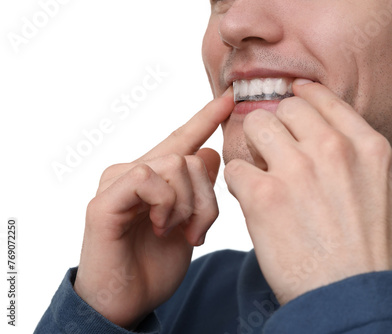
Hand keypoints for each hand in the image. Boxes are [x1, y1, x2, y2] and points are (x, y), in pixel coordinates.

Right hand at [74, 88, 233, 328]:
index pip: (183, 140)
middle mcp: (134, 172)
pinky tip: (161, 227)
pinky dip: (165, 204)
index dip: (206, 118)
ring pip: (175, 165)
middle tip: (198, 231)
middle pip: (191, 157)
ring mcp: (116, 183)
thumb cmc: (156, 265)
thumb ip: (197, 189)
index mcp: (154, 177)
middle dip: (207, 198)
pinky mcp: (104, 200)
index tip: (230, 98)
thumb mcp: (189, 223)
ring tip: (179, 234)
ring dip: (188, 206)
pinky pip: (148, 177)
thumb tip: (209, 152)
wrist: (127, 302)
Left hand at [225, 80, 391, 304]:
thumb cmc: (369, 252)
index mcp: (366, 146)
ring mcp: (297, 169)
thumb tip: (332, 136)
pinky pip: (236, 167)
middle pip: (285, 108)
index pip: (322, 98)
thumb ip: (359, 158)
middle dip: (276, 126)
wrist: (351, 298)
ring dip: (254, 148)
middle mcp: (333, 149)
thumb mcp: (384, 192)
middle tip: (274, 150)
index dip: (301, 97)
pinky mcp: (264, 195)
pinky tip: (253, 201)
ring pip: (256, 126)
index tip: (291, 100)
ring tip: (262, 174)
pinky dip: (240, 183)